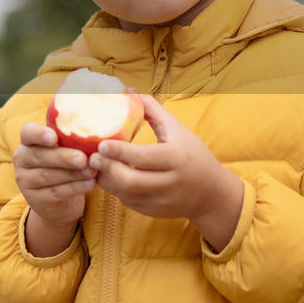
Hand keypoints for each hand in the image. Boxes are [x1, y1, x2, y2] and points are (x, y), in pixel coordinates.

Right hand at [14, 122, 95, 255]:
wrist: (58, 200)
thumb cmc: (64, 165)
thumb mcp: (64, 149)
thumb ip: (71, 139)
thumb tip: (97, 132)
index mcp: (28, 142)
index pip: (27, 133)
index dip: (39, 134)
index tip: (54, 137)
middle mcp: (21, 160)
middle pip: (40, 156)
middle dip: (63, 157)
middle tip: (83, 158)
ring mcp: (26, 181)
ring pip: (48, 176)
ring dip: (73, 173)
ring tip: (92, 171)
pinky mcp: (35, 200)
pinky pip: (56, 192)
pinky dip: (75, 188)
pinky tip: (90, 184)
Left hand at [90, 95, 244, 250]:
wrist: (211, 192)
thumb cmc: (192, 154)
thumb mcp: (178, 129)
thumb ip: (153, 110)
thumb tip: (128, 91)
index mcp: (176, 158)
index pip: (143, 157)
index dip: (119, 151)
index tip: (102, 144)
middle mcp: (170, 182)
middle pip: (131, 180)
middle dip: (108, 169)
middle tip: (92, 158)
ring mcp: (162, 200)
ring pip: (126, 194)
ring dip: (107, 181)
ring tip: (96, 167)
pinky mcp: (155, 211)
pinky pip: (128, 202)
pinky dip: (115, 190)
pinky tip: (109, 177)